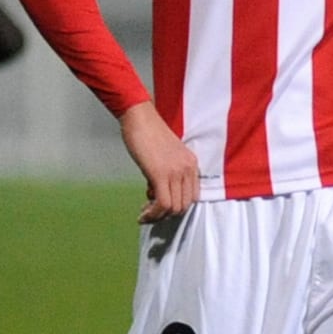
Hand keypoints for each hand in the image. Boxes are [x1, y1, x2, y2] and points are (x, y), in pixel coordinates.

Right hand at [118, 101, 201, 223]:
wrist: (140, 118)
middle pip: (184, 205)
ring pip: (174, 208)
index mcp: (192, 164)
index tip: (161, 207)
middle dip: (167, 214)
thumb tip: (157, 194)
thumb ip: (168, 173)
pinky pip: (163, 203)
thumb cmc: (148, 134)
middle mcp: (188, 168)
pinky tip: (142, 214)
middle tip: (150, 212)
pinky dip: (152, 214)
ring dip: (157, 216)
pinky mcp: (161, 174)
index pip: (193, 197)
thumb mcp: (166, 156)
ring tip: (144, 214)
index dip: (177, 206)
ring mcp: (176, 172)